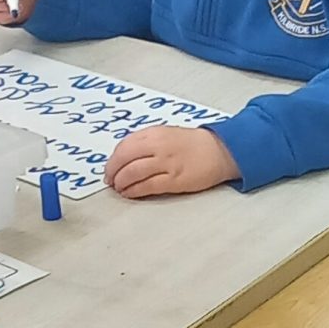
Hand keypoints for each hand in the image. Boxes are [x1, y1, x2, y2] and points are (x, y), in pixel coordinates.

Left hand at [104, 125, 239, 199]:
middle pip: (125, 159)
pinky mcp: (175, 180)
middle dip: (113, 172)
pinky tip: (130, 193)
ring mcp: (167, 164)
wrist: (219, 151)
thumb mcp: (166, 134)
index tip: (110, 168)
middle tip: (110, 180)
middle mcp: (158, 147)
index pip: (124, 146)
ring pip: (133, 173)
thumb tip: (124, 157)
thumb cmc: (192, 144)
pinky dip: (134, 191)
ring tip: (119, 188)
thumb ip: (146, 143)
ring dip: (121, 182)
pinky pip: (147, 186)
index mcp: (155, 134)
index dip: (113, 159)